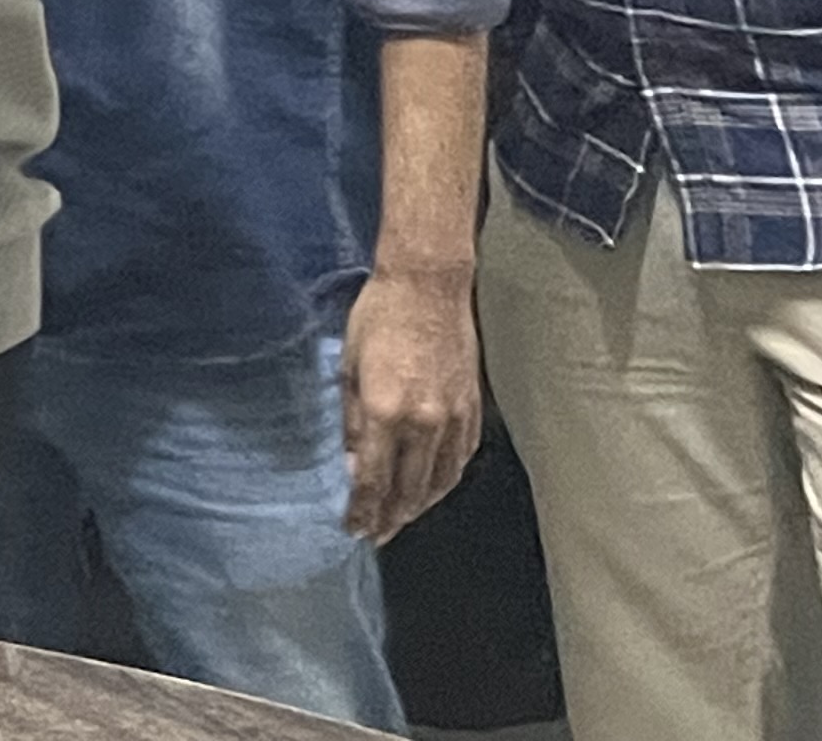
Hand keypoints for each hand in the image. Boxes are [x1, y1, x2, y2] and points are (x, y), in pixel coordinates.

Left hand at [342, 262, 484, 539]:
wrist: (428, 287)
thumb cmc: (378, 318)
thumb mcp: (349, 366)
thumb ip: (350, 421)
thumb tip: (350, 465)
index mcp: (385, 411)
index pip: (372, 478)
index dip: (362, 509)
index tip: (354, 529)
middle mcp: (423, 423)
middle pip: (408, 488)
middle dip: (390, 517)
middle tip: (376, 535)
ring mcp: (453, 419)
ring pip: (439, 481)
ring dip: (419, 507)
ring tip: (401, 521)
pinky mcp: (472, 411)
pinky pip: (460, 460)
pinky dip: (445, 482)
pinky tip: (433, 491)